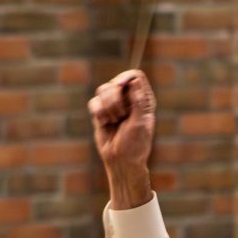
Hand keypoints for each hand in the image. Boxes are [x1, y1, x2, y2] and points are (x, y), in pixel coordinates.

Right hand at [88, 69, 155, 208]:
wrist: (120, 161)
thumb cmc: (135, 145)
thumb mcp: (140, 123)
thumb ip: (138, 101)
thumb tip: (135, 79)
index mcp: (143, 99)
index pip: (135, 76)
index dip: (125, 77)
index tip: (119, 86)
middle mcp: (129, 99)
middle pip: (116, 82)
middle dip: (115, 99)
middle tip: (120, 116)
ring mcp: (114, 104)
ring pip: (103, 90)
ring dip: (107, 107)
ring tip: (113, 121)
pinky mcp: (101, 112)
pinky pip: (94, 102)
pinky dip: (98, 113)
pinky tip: (104, 123)